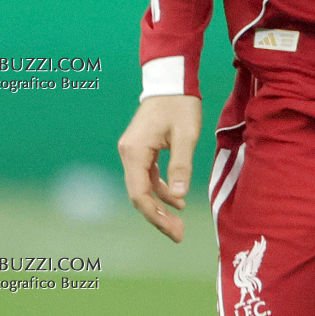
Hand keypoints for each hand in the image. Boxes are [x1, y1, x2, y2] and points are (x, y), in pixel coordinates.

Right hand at [117, 95, 202, 241]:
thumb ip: (181, 164)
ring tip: (179, 223)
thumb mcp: (186, 135)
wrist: (172, 81)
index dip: (155, 215)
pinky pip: (148, 177)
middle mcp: (128, 153)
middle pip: (138, 195)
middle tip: (178, 234)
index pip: (139, 193)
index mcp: (135, 151)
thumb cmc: (180, 105)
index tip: (173, 229)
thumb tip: (179, 195)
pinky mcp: (142, 150)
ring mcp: (133, 152)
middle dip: (157, 216)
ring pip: (143, 188)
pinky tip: (177, 200)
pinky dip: (161, 190)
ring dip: (160, 206)